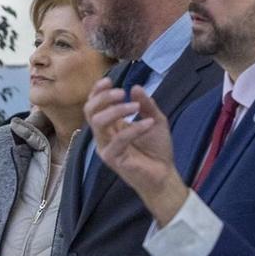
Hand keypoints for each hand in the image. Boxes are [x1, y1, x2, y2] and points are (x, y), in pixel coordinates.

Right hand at [83, 79, 187, 225]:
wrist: (165, 174)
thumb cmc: (157, 149)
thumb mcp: (155, 120)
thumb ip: (146, 104)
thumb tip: (135, 87)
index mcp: (110, 125)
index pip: (94, 105)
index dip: (97, 91)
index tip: (110, 81)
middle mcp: (104, 135)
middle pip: (89, 111)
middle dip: (103, 98)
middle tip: (122, 92)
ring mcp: (105, 147)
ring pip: (98, 123)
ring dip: (117, 110)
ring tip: (136, 107)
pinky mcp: (112, 159)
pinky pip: (118, 139)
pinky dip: (134, 128)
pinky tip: (149, 123)